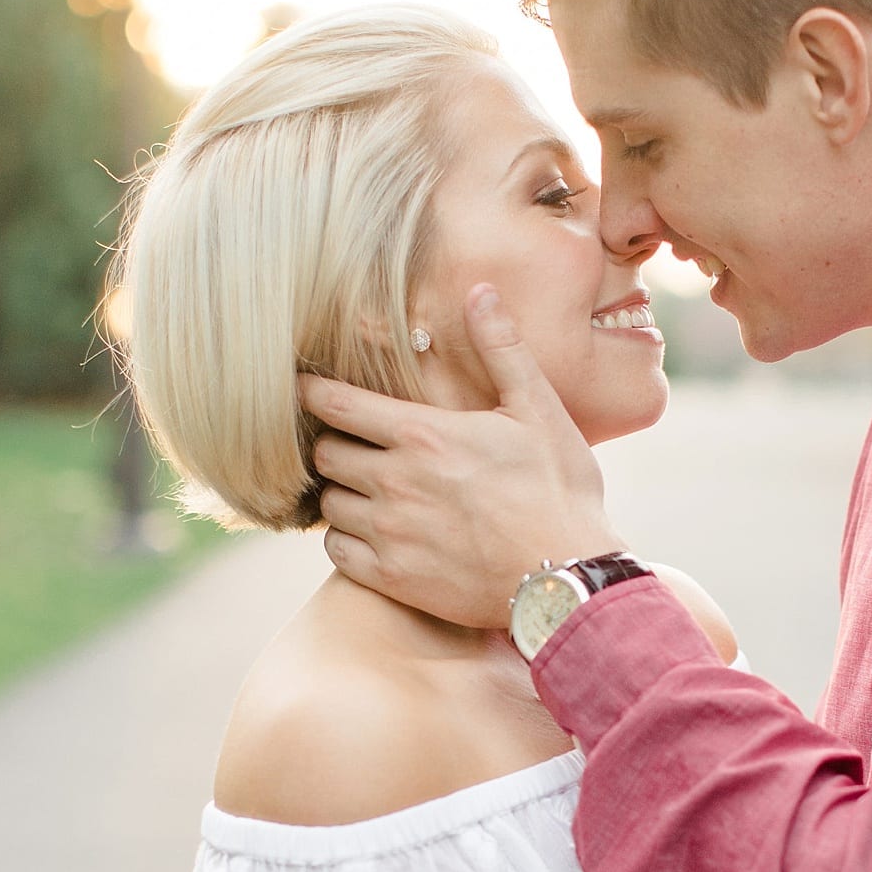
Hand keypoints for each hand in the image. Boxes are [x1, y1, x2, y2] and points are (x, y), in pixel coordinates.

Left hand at [299, 286, 616, 627]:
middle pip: (325, 454)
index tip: (305, 388)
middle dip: (334, 444)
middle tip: (354, 445)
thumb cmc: (559, 490)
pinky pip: (337, 552)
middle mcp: (395, 482)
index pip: (337, 404)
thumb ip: (502, 349)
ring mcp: (390, 533)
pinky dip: (345, 540)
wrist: (567, 575)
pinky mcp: (393, 579)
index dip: (313, 392)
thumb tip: (479, 292)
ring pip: (328, 505)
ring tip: (366, 491)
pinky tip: (372, 534)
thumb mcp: (538, 410)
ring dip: (341, 493)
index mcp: (423, 434)